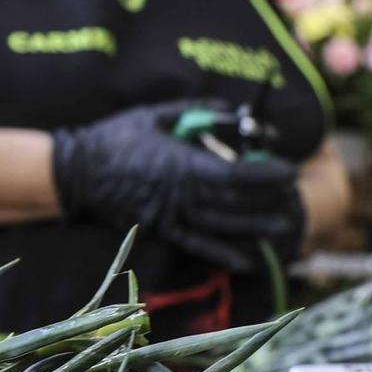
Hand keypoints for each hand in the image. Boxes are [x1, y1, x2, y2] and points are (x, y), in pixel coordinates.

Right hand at [52, 101, 300, 270]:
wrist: (77, 171)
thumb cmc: (116, 137)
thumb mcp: (155, 114)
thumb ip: (198, 110)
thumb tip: (234, 111)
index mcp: (181, 163)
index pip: (235, 174)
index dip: (266, 175)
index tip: (289, 170)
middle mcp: (180, 194)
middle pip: (234, 203)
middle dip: (268, 201)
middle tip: (294, 197)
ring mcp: (170, 217)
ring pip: (221, 226)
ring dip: (255, 228)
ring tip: (283, 227)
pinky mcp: (159, 231)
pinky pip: (196, 245)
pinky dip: (222, 254)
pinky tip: (247, 261)